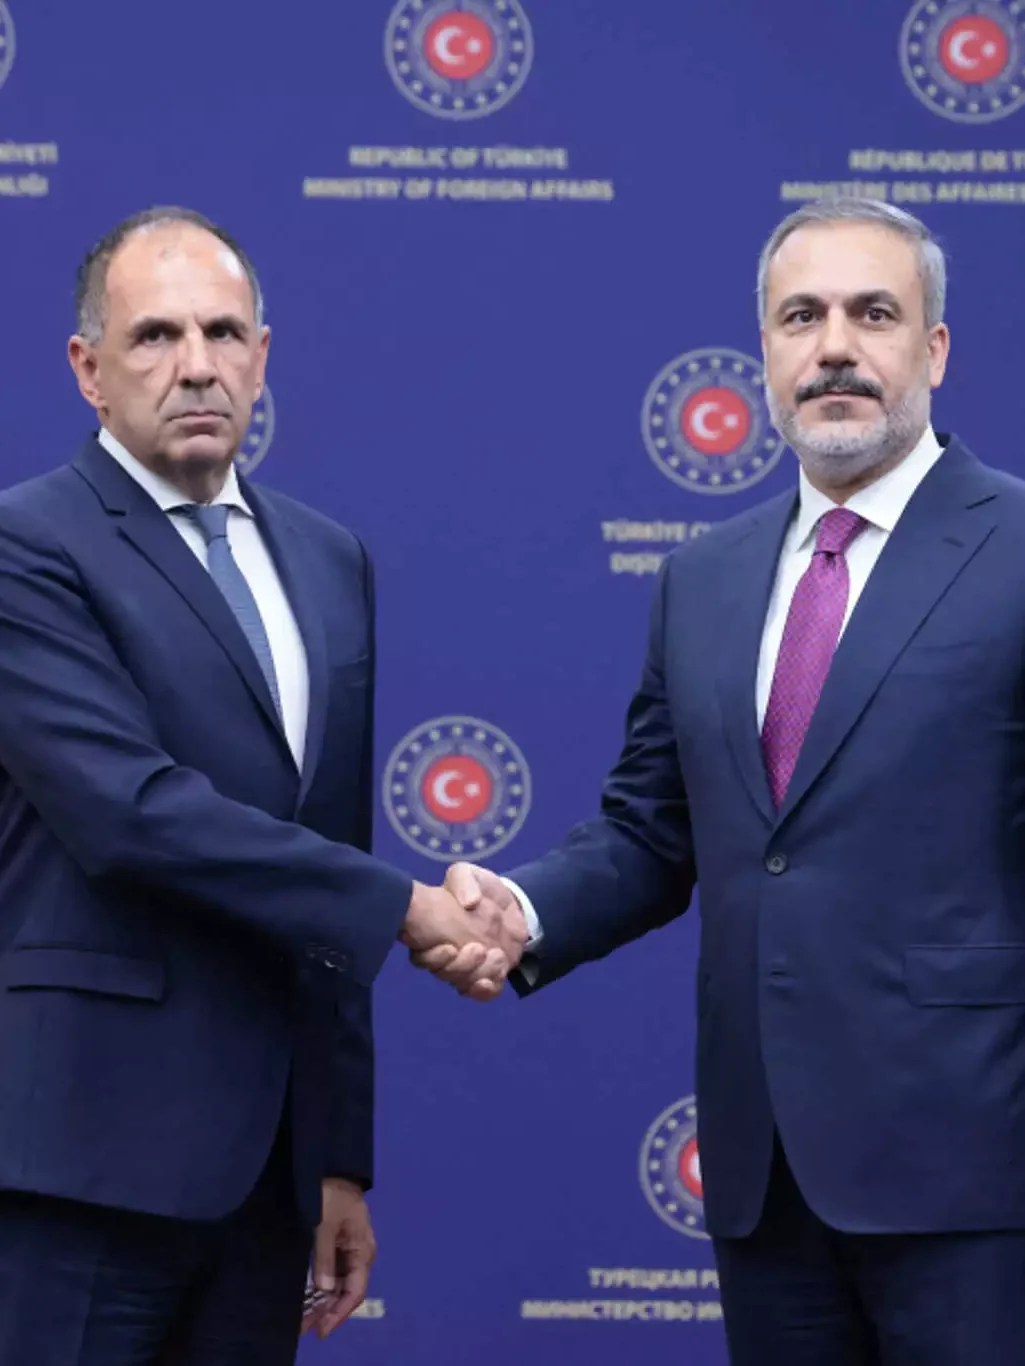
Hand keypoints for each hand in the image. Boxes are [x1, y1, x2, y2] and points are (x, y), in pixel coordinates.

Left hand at [302, 1178, 375, 1338]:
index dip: (339, 1313)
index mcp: (363, 1250)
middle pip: (348, 1291)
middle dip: (329, 1311)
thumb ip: (325, 1257)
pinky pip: (334, 1271)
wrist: (333, 1165)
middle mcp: (361, 1253)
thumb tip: (325, 1289)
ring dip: (325, 1300)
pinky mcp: (340, 1242)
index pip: (355, 1291)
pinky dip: (323, 1285)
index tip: (321, 1329)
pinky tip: (310, 1295)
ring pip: (340, 1283)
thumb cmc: (331, 1194)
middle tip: (306, 1327)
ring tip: (305, 1316)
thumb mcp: (324, 1224)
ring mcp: (351, 1248)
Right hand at [410, 863, 528, 999]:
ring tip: (495, 956)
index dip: (433, 959)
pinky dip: (485, 991)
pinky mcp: (489, 974)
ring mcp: (468, 968)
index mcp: (434, 933)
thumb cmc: (480, 888)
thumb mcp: (468, 875)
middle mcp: (447, 956)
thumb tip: (469, 903)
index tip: (449, 948)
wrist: (508, 901)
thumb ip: (465, 881)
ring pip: (464, 984)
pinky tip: (490, 981)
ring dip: (477, 976)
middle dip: (461, 967)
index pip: (423, 958)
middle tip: (478, 949)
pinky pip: (483, 993)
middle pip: (444, 975)